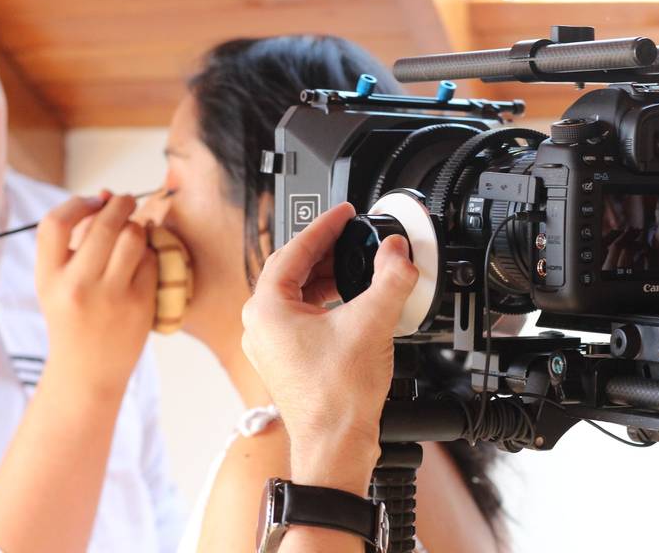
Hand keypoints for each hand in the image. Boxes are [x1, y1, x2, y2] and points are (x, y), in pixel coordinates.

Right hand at [35, 194, 158, 394]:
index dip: (77, 202)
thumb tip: (106, 195)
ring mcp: (110, 296)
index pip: (55, 223)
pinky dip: (149, 252)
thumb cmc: (72, 319)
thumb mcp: (57, 283)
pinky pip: (151, 260)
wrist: (87, 372)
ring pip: (133, 236)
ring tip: (135, 228)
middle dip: (120, 203)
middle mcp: (77, 286)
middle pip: (103, 223)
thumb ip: (74, 242)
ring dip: (137, 225)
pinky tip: (142, 258)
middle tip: (126, 201)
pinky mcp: (139, 304)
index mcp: (49, 277)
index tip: (92, 201)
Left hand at [241, 203, 417, 493]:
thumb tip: (398, 252)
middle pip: (292, 270)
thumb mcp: (372, 323)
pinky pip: (300, 316)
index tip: (343, 213)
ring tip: (356, 266)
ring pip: (296, 294)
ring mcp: (270, 345)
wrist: (335, 446)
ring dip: (326, 276)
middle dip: (325, 250)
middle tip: (352, 236)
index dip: (324, 226)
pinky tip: (349, 302)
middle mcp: (260, 325)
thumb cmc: (337, 398)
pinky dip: (324, 301)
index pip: (294, 250)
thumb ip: (390, 279)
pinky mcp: (285, 360)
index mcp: (266, 309)